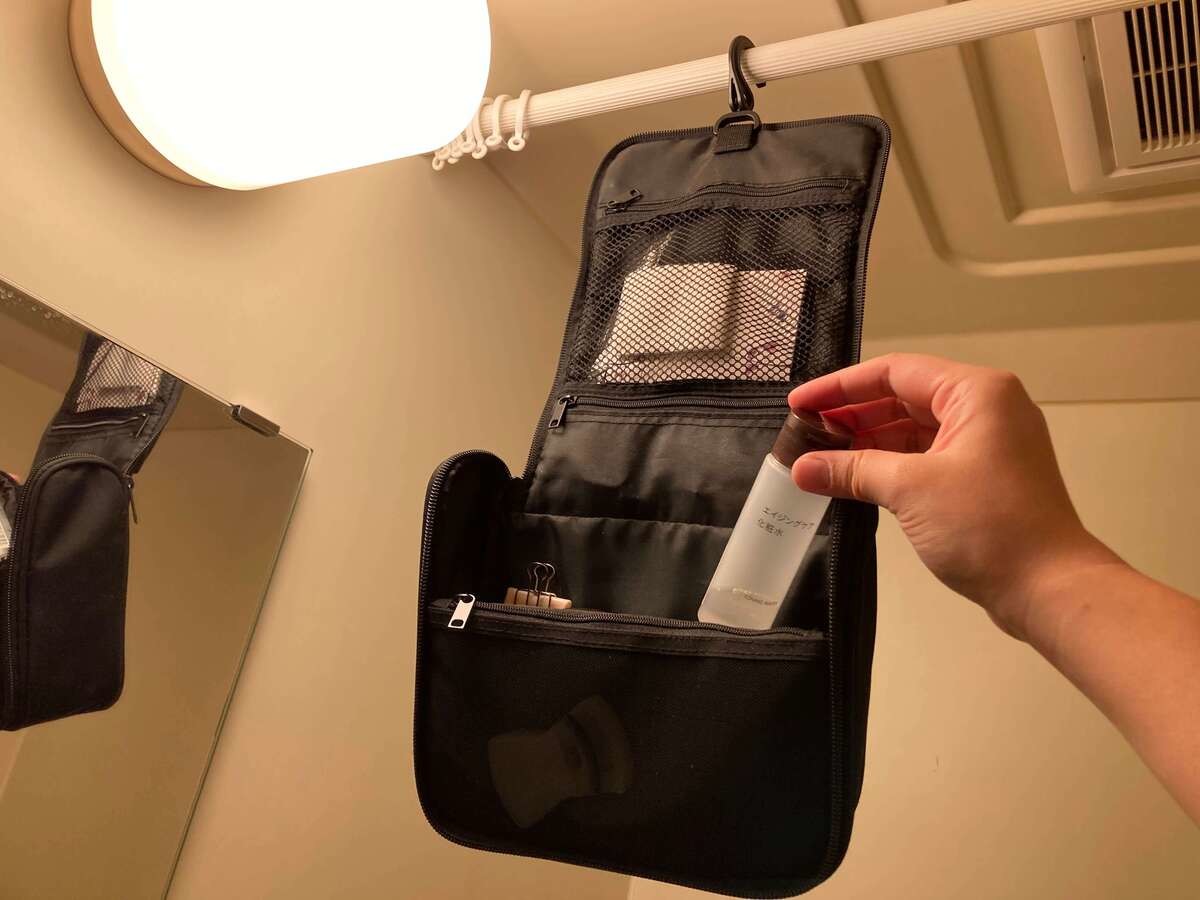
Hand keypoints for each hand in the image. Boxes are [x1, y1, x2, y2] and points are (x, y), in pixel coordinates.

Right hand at [788, 353, 1118, 639]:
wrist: (1049, 587)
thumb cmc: (990, 526)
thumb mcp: (910, 489)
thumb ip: (852, 470)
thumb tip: (802, 467)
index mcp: (977, 393)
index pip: (894, 372)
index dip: (841, 387)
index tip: (799, 404)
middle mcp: (984, 409)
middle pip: (902, 397)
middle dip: (851, 415)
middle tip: (803, 434)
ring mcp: (985, 444)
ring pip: (911, 430)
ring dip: (866, 443)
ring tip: (819, 458)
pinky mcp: (981, 477)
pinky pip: (924, 457)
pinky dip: (888, 465)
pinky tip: (852, 479)